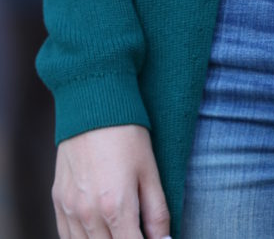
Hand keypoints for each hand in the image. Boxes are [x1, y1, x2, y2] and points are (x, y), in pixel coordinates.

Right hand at [52, 124, 170, 238]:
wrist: (93, 105)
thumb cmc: (127, 135)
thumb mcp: (150, 171)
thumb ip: (157, 212)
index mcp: (116, 207)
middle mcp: (88, 214)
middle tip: (137, 230)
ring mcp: (69, 210)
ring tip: (121, 230)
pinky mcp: (58, 202)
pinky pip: (67, 237)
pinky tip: (99, 232)